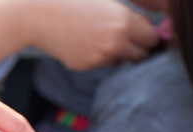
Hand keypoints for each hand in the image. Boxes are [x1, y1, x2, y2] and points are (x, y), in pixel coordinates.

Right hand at [0, 0, 158, 75]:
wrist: (40, 14)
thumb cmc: (75, 2)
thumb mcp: (108, 2)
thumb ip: (129, 16)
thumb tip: (152, 31)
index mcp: (125, 21)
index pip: (152, 38)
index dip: (150, 36)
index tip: (147, 35)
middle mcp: (115, 42)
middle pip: (141, 55)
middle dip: (138, 48)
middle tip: (127, 39)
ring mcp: (100, 56)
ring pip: (120, 60)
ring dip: (116, 53)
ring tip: (99, 36)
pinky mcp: (86, 66)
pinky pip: (101, 64)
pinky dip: (97, 56)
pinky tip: (83, 42)